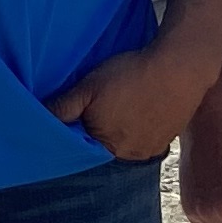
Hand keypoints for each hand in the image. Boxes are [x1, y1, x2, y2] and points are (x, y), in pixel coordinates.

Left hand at [46, 42, 216, 163]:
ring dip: (123, 126)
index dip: (80, 128)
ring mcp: (153, 148)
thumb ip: (64, 107)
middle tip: (106, 102)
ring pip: (128, 141)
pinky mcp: (169, 138)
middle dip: (101, 127)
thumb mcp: (89, 87)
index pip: (84, 147)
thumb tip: (42, 120)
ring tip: (125, 102)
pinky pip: (148, 137)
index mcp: (108, 146)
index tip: (82, 110)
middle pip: (107, 145)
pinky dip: (142, 124)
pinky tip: (142, 105)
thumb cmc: (130, 75)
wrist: (179, 68)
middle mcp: (130, 154)